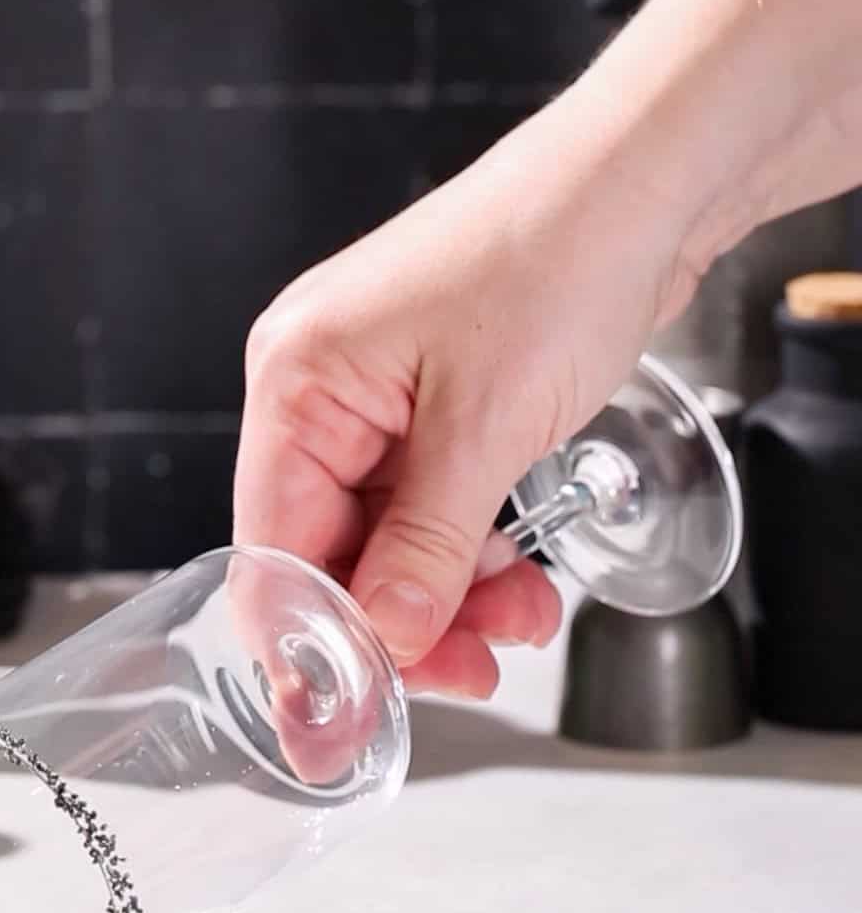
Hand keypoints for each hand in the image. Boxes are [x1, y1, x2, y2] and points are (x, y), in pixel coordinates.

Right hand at [234, 97, 693, 695]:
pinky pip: (433, 506)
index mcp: (297, 378)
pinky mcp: (435, 401)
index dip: (310, 644)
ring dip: (451, 596)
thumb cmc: (552, 260)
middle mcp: (322, 387)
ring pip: (390, 538)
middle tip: (469, 677)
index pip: (273, 546)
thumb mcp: (483, 429)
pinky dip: (473, 553)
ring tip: (522, 623)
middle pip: (331, 549)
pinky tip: (520, 581)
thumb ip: (424, 550)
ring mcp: (379, 394)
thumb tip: (382, 645)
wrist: (640, 183)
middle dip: (402, 622)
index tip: (341, 729)